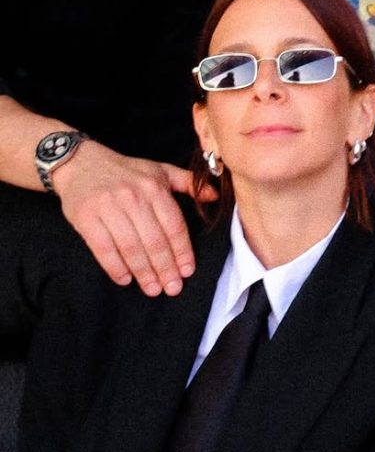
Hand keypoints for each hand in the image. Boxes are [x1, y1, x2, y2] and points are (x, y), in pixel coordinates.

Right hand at [52, 141, 207, 296]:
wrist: (81, 162)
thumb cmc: (125, 171)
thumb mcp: (159, 170)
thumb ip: (188, 183)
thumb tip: (215, 195)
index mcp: (154, 188)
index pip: (173, 225)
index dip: (182, 251)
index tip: (187, 271)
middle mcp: (133, 197)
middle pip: (154, 240)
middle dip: (165, 268)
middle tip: (172, 288)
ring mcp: (108, 207)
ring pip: (130, 246)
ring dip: (144, 272)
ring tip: (152, 289)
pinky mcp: (85, 217)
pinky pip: (103, 247)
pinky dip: (115, 266)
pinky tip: (125, 279)